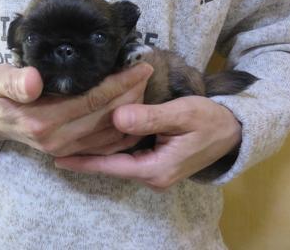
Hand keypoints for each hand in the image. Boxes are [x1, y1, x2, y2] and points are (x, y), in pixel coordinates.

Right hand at [0, 63, 152, 156]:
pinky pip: (106, 146)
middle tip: (147, 72)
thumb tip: (33, 81)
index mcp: (43, 120)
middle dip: (133, 94)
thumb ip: (13, 81)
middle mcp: (59, 139)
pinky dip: (125, 131)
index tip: (140, 66)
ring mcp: (67, 149)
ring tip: (145, 87)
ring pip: (111, 132)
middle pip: (107, 116)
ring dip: (132, 110)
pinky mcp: (71, 152)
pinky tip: (136, 115)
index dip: (119, 83)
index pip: (92, 99)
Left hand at [54, 96, 241, 190]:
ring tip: (68, 140)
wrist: (233, 131)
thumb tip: (117, 118)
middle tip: (56, 144)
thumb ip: (150, 117)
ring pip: (117, 161)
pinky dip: (109, 147)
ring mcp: (154, 171)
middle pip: (111, 165)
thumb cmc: (210, 120)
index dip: (84, 162)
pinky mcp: (155, 162)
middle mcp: (152, 175)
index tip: (58, 158)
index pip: (111, 166)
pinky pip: (126, 156)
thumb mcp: (182, 113)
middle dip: (85, 156)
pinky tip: (95, 137)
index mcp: (156, 169)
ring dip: (95, 151)